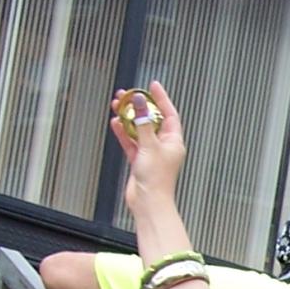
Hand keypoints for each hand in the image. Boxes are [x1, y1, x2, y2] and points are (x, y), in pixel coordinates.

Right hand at [109, 83, 185, 215]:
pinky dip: (123, 132)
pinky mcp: (139, 160)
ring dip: (128, 118)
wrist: (148, 202)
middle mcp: (164, 146)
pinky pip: (130, 141)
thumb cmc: (156, 179)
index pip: (169, 114)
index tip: (153, 85)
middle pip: (151, 120)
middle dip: (139, 107)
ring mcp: (151, 153)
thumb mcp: (149, 145)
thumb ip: (142, 122)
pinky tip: (115, 123)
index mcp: (174, 142)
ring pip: (138, 129)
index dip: (161, 99)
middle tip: (128, 94)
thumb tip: (139, 102)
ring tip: (118, 105)